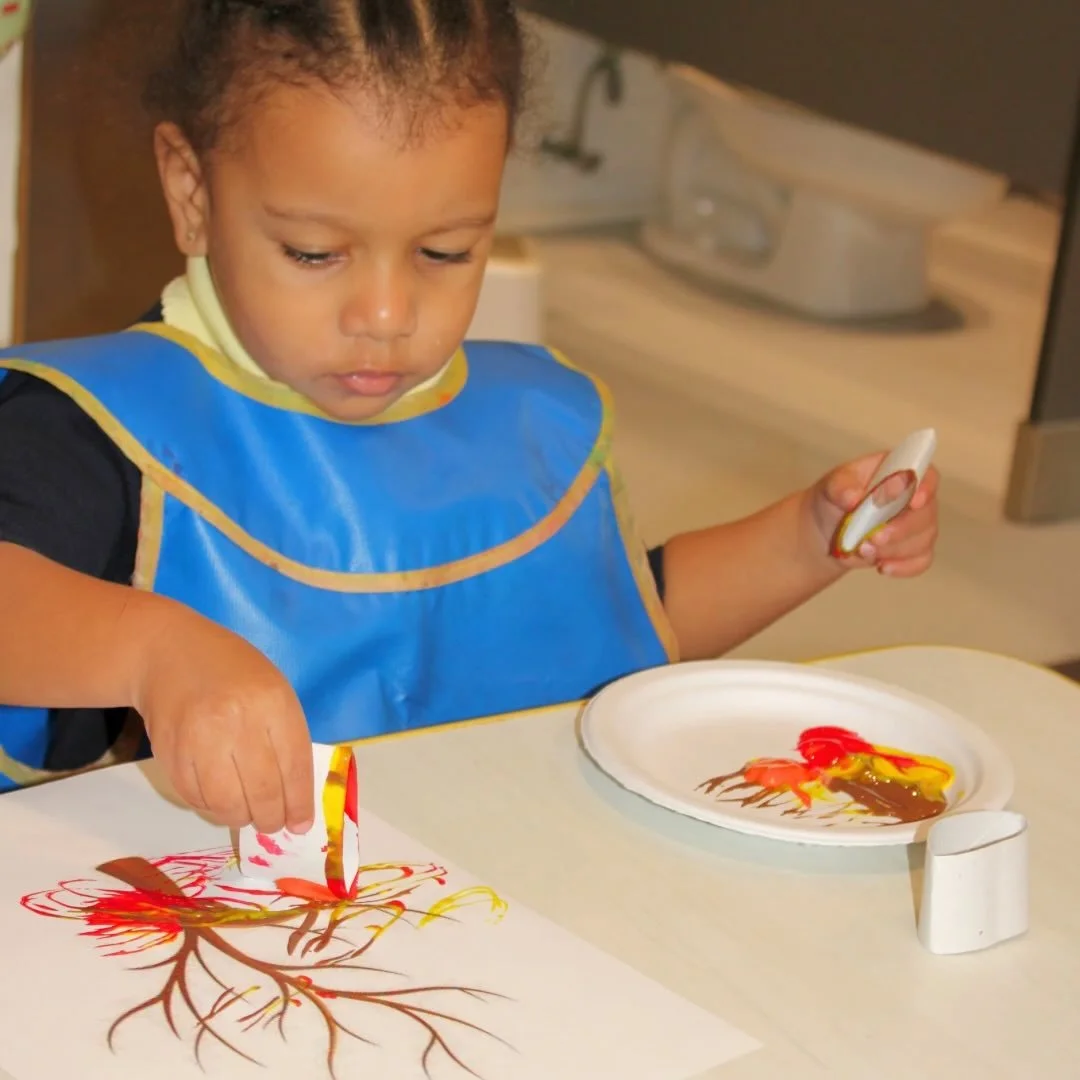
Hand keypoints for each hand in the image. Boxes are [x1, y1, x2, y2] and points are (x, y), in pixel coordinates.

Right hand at [131, 603, 314, 834]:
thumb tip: (295, 798)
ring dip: (240, 818)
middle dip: (271, 819)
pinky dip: (211, 808)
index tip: (301, 823)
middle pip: (262, 791)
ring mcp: (199, 739)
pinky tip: (219, 799)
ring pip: (226, 803)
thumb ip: (287, 737)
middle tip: (272, 824)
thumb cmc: (233, 672)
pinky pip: (195, 798)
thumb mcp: (273, 689)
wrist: (169, 654)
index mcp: (272, 701)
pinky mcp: (169, 754)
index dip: (299, 803)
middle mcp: (236, 721)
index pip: (293, 766)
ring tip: (246, 813)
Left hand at [807, 451, 939, 576]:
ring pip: (924, 539)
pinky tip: (883, 567)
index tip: (914, 502)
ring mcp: (917, 525)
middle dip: (901, 529)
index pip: (927, 475)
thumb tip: (855, 498)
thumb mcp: (832, 486)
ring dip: (894, 549)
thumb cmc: (835, 499)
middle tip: (874, 538)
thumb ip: (842, 487)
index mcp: (900, 472)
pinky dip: (903, 567)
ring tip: (863, 550)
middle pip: (927, 513)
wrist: (826, 530)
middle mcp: (915, 497)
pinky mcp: (913, 550)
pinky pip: (921, 561)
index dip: (926, 488)